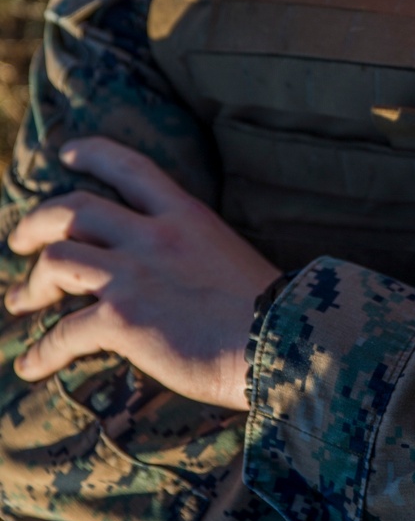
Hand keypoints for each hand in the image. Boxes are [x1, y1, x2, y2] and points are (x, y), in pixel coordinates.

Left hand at [5, 137, 279, 410]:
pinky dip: (42, 351)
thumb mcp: (229, 257)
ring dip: (32, 283)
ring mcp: (135, 274)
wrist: (282, 341)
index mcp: (186, 215)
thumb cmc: (269, 311)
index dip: (94, 154)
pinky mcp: (123, 318)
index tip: (67, 154)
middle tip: (19, 241)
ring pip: (59, 259)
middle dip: (37, 222)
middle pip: (75, 208)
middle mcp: (155, 235)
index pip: (131, 167)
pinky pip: (65, 331)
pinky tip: (31, 367)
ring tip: (20, 301)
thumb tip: (171, 275)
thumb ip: (193, 254)